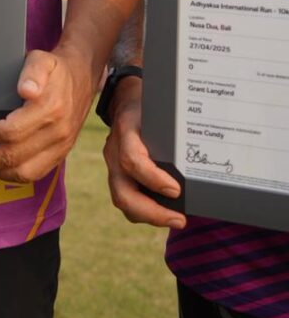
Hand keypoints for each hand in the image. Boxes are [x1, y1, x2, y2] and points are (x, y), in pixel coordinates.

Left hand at [0, 46, 94, 182]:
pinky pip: (34, 174)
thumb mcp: (43, 59)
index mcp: (50, 109)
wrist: (82, 77)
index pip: (11, 132)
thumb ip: (33, 72)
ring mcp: (60, 147)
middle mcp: (57, 133)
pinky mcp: (60, 154)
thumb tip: (26, 90)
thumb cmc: (55, 69)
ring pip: (23, 172)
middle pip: (13, 157)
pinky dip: (10, 175)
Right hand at [103, 76, 185, 228]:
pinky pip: (127, 198)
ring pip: (122, 201)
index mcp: (126, 131)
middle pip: (122, 193)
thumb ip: (172, 127)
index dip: (153, 179)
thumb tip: (205, 150)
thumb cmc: (149, 104)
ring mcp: (112, 165)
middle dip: (152, 213)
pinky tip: (166, 213)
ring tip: (177, 219)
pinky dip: (146, 211)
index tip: (177, 190)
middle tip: (180, 219)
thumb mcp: (160, 107)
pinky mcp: (117, 174)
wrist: (125, 98)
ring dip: (149, 216)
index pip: (132, 160)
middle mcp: (114, 151)